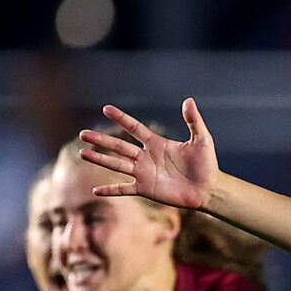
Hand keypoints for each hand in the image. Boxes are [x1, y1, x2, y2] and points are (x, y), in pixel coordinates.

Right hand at [80, 99, 217, 209]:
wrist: (208, 189)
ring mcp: (144, 173)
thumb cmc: (206, 164)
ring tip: (83, 153)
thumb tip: (188, 100)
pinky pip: (124, 189)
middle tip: (82, 134)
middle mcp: (146, 157)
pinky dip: (110, 190)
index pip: (134, 128)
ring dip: (99, 159)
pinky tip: (95, 190)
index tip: (106, 108)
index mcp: (157, 143)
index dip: (121, 118)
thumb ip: (194, 121)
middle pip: (118, 146)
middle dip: (101, 140)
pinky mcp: (145, 189)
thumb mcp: (202, 140)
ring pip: (117, 164)